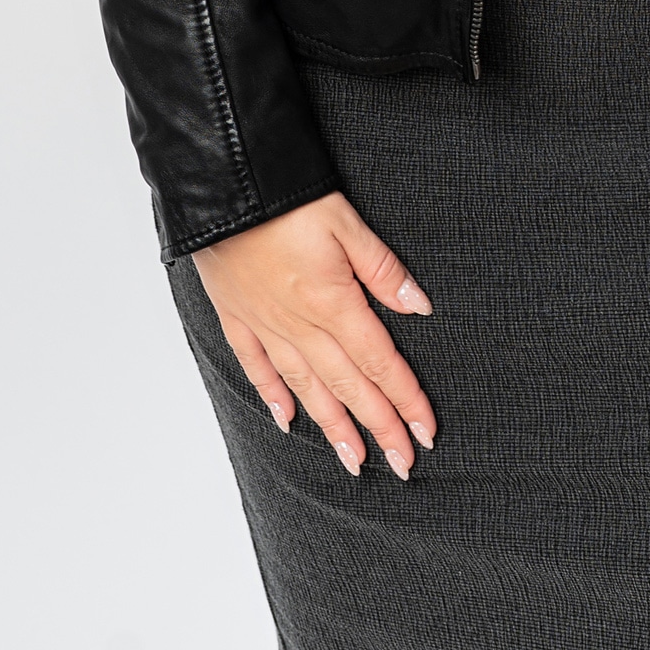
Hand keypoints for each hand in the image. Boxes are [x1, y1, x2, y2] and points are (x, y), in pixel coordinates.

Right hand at [194, 192, 436, 480]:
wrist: (224, 184)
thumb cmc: (288, 196)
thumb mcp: (347, 222)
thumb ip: (383, 270)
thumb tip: (419, 307)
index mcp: (333, 303)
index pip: (379, 362)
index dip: (405, 400)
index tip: (425, 433)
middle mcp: (300, 325)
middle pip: (348, 386)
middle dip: (378, 427)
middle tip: (402, 465)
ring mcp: (265, 325)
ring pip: (306, 387)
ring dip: (333, 426)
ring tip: (354, 460)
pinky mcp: (237, 317)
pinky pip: (258, 367)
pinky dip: (274, 396)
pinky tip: (288, 421)